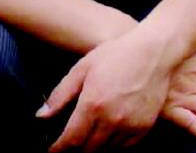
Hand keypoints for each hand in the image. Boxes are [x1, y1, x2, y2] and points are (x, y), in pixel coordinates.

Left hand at [36, 29, 170, 151]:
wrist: (153, 52)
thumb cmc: (117, 55)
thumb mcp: (83, 67)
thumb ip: (61, 94)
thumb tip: (41, 116)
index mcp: (93, 104)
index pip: (71, 140)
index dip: (59, 149)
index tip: (52, 150)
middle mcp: (111, 120)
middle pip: (87, 150)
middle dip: (75, 149)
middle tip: (69, 144)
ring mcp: (129, 126)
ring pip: (106, 151)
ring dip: (93, 148)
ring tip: (86, 140)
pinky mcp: (144, 128)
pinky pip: (124, 147)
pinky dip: (113, 146)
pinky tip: (107, 136)